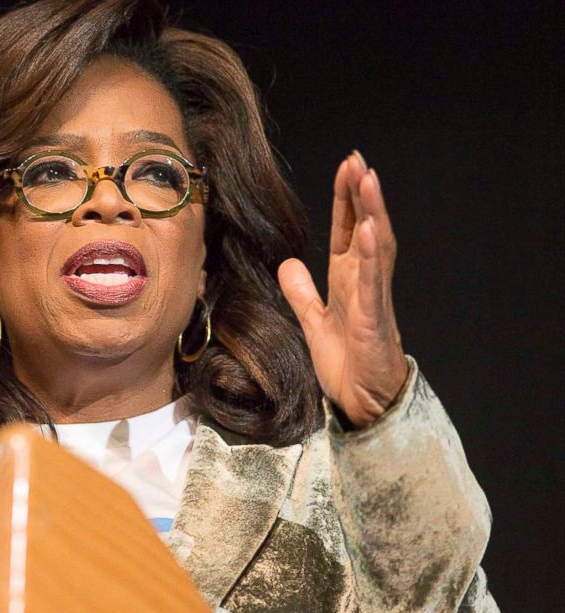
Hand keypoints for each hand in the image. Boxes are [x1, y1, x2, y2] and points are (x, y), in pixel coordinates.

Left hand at [277, 151, 408, 427]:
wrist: (364, 403)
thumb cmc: (348, 363)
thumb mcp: (314, 322)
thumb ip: (302, 293)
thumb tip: (287, 263)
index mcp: (349, 281)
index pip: (348, 231)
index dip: (346, 200)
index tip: (346, 168)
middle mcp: (364, 283)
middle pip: (366, 228)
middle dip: (362, 194)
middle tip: (358, 159)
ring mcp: (372, 299)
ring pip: (377, 247)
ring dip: (373, 213)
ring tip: (368, 180)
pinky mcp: (374, 320)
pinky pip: (373, 283)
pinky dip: (372, 256)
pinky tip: (370, 230)